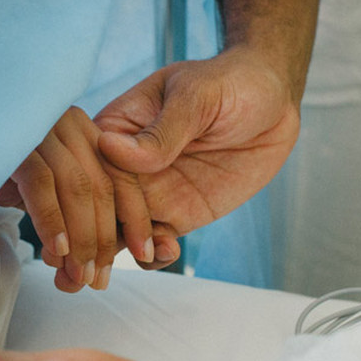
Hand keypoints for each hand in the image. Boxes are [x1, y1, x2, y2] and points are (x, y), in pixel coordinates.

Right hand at [0, 107, 153, 291]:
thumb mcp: (43, 190)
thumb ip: (71, 216)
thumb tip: (85, 271)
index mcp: (82, 129)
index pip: (121, 175)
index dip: (136, 217)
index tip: (146, 254)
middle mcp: (66, 120)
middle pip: (102, 185)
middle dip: (104, 240)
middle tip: (97, 280)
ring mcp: (40, 126)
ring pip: (76, 187)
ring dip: (81, 239)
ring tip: (77, 276)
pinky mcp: (13, 139)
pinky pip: (41, 184)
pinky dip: (52, 221)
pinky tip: (56, 251)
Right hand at [94, 45, 301, 267]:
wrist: (274, 104)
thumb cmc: (231, 83)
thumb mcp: (197, 97)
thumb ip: (162, 130)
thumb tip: (111, 149)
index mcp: (117, 126)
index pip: (92, 170)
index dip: (88, 202)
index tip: (94, 226)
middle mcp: (125, 164)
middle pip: (95, 208)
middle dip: (86, 242)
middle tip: (86, 268)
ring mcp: (149, 193)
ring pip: (116, 232)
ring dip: (105, 259)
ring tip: (105, 276)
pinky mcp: (176, 214)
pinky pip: (152, 246)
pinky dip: (152, 259)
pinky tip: (167, 252)